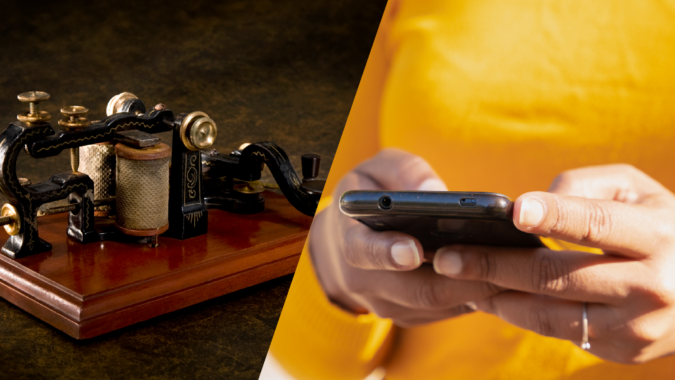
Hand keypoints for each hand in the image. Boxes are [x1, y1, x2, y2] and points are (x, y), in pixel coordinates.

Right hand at [310, 148, 502, 326]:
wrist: (343, 240)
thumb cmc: (368, 197)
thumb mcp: (377, 170)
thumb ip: (403, 172)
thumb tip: (437, 191)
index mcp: (349, 239)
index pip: (363, 251)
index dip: (388, 252)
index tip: (413, 249)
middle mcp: (362, 280)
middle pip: (415, 289)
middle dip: (461, 276)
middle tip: (500, 261)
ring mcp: (386, 303)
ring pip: (436, 305)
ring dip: (476, 290)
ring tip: (512, 268)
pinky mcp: (408, 315)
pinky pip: (444, 311)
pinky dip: (474, 296)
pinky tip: (501, 276)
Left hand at [433, 164, 674, 362]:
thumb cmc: (662, 224)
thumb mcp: (637, 190)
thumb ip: (583, 188)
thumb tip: (527, 210)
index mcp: (658, 236)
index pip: (597, 224)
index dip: (553, 216)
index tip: (512, 211)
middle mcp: (651, 287)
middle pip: (556, 277)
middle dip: (493, 266)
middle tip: (446, 256)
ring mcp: (638, 328)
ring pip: (549, 314)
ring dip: (495, 296)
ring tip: (457, 277)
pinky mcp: (624, 351)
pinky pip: (559, 332)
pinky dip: (520, 314)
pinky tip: (491, 296)